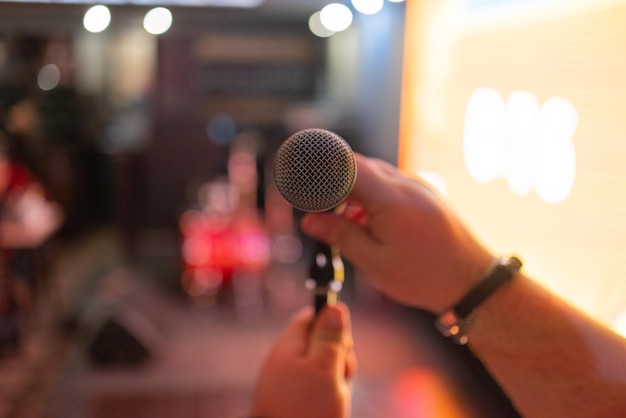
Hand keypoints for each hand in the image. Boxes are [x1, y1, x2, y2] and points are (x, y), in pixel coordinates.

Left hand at [251, 303, 355, 417]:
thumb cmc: (305, 411)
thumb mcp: (324, 367)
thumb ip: (331, 337)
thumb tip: (335, 306)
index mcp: (288, 347)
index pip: (310, 317)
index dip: (331, 325)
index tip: (342, 344)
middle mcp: (285, 363)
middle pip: (321, 346)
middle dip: (339, 360)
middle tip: (339, 377)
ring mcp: (288, 386)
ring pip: (324, 373)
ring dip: (337, 385)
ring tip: (333, 402)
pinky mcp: (294, 407)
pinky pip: (319, 395)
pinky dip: (329, 401)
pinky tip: (330, 413)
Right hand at [301, 153, 494, 313]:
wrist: (473, 281)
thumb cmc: (425, 276)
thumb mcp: (375, 262)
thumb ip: (340, 235)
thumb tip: (310, 221)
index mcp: (391, 198)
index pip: (345, 163)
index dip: (318, 168)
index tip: (301, 183)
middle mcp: (406, 184)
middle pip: (358, 165)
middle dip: (332, 182)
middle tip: (317, 211)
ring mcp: (418, 186)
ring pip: (374, 174)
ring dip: (352, 190)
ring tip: (342, 222)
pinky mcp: (425, 193)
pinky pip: (390, 184)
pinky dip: (371, 195)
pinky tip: (366, 221)